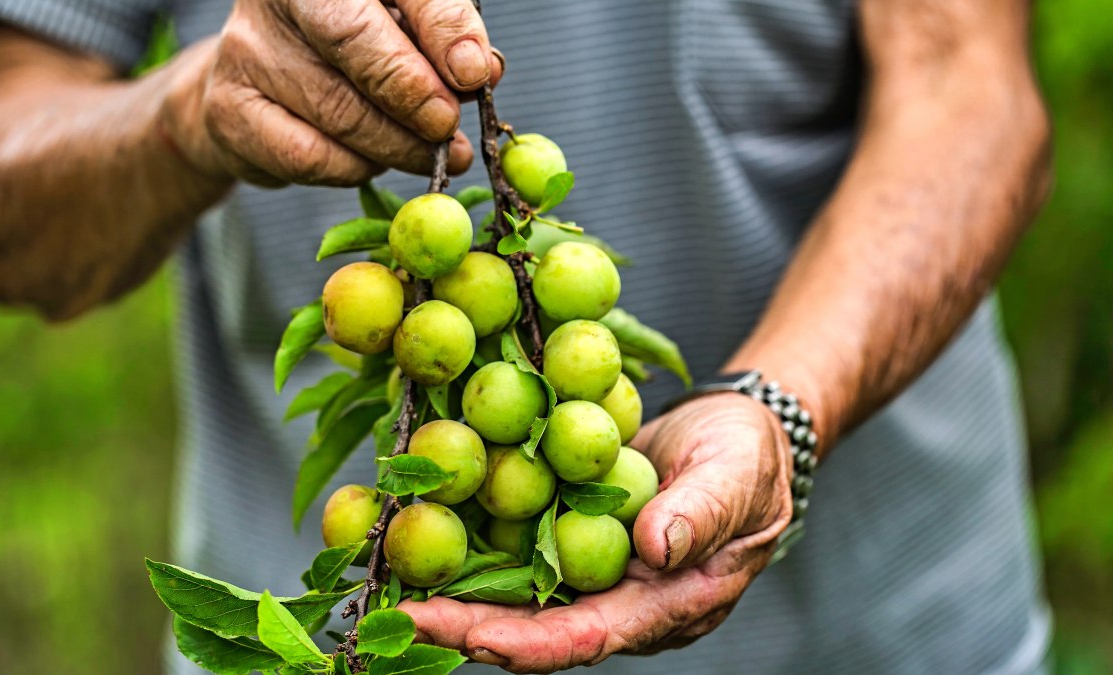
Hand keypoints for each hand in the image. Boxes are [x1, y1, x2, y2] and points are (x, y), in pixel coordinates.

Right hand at [159, 0, 502, 186]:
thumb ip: (439, 40)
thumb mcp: (403, 29)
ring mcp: (247, 50)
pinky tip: (372, 162)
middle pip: (356, 44)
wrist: (262, 87)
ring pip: (341, 113)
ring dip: (398, 146)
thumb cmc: (350, 49)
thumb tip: (480, 70)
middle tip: (449, 128)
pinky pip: (311, 156)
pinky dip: (354, 168)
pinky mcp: (230, 110)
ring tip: (431, 155)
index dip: (443, 30)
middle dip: (415, 95)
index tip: (474, 75)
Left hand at [400, 393, 791, 671]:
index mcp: (668, 603)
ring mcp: (592, 568)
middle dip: (468, 628)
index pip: (594, 636)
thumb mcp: (737, 474)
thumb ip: (702, 512)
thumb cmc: (748, 456)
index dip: (531, 644)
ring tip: (391, 588)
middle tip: (399, 619)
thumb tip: (657, 547)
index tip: (472, 639)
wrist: (736, 430)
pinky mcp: (570, 532)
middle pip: (538, 627)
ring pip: (517, 595)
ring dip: (457, 596)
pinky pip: (518, 549)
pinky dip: (472, 549)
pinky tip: (425, 536)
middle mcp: (620, 599)